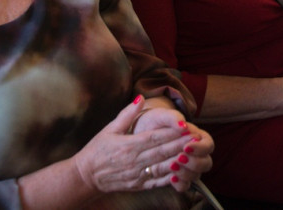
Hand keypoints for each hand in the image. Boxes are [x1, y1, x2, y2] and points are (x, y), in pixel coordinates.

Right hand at [74, 98, 210, 194]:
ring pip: (162, 167)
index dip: (171, 132)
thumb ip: (127, 114)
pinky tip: (182, 171)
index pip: (154, 137)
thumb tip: (140, 98)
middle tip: (196, 137)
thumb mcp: (109, 129)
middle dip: (180, 144)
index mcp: (128, 145)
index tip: (186, 126)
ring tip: (193, 153)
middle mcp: (134, 161)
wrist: (85, 176)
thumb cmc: (97, 150)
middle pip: (161, 151)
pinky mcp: (138, 185)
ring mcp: (137, 174)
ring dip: (179, 160)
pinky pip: (157, 181)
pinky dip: (170, 177)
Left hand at [131, 107, 214, 191]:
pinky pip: (184, 186)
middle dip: (195, 163)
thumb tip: (183, 125)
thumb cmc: (155, 122)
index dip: (201, 148)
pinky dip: (179, 184)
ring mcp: (187, 167)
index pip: (208, 145)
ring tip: (172, 166)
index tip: (187, 146)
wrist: (140, 133)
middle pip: (206, 163)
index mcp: (197, 137)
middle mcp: (196, 154)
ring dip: (186, 173)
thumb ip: (173, 117)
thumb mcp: (162, 116)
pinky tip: (171, 178)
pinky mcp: (177, 176)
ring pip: (196, 176)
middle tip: (179, 158)